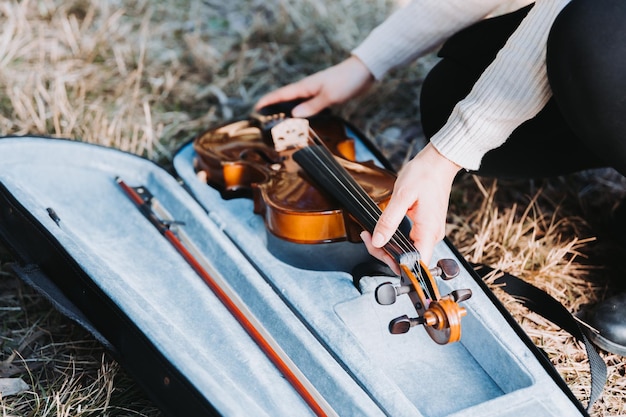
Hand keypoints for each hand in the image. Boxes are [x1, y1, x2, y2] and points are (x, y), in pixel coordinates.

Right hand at [255, 55, 374, 117]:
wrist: (364, 72)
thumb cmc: (347, 80)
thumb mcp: (329, 96)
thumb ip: (312, 106)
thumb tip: (294, 115)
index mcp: (305, 87)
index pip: (281, 94)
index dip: (267, 101)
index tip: (255, 108)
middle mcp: (307, 89)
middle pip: (286, 99)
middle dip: (273, 108)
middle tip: (263, 120)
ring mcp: (315, 92)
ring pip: (297, 103)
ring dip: (287, 111)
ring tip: (279, 123)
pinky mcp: (324, 96)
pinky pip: (308, 106)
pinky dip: (302, 113)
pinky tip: (302, 120)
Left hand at [362, 144, 460, 270]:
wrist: (438, 162)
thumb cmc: (424, 175)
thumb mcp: (401, 196)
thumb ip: (389, 221)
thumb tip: (378, 241)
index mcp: (428, 231)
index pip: (416, 263)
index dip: (396, 265)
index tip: (379, 253)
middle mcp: (432, 235)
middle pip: (409, 259)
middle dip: (385, 253)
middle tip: (368, 238)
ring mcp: (430, 231)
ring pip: (408, 250)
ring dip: (388, 246)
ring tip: (371, 234)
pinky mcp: (426, 226)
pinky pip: (410, 240)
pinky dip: (395, 239)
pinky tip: (383, 231)